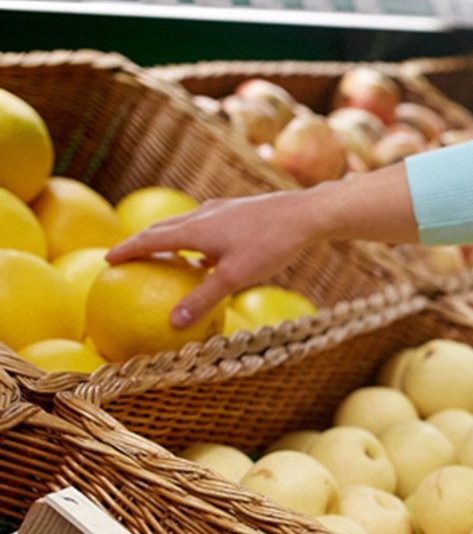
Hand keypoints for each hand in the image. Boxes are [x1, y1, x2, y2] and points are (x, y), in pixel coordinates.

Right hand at [106, 191, 320, 327]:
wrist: (303, 215)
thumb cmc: (269, 246)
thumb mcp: (234, 277)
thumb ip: (202, 299)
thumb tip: (172, 322)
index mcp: (194, 229)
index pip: (150, 239)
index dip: (127, 250)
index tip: (107, 260)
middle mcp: (201, 215)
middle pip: (163, 228)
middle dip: (142, 242)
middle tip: (125, 256)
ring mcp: (220, 211)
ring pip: (184, 225)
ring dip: (167, 239)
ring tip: (160, 255)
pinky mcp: (237, 212)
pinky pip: (205, 227)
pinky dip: (194, 240)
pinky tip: (206, 256)